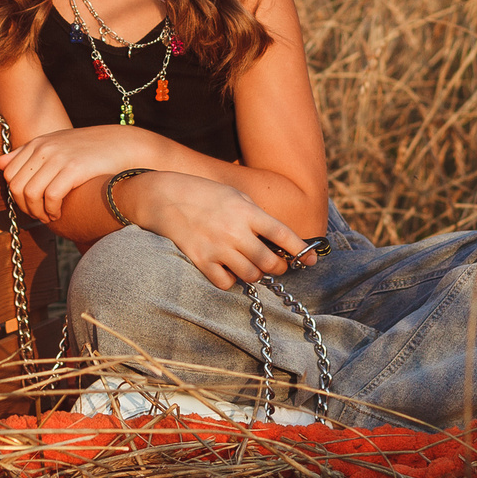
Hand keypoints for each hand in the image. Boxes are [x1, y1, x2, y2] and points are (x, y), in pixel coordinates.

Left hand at [0, 124, 157, 225]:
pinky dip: (51, 211)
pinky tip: (59, 214)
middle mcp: (44, 148)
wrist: (120, 144)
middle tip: (39, 214)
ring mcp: (58, 158)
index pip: (9, 174)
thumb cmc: (88, 149)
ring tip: (49, 216)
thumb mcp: (56, 145)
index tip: (31, 204)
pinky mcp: (74, 169)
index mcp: (37, 143)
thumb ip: (27, 154)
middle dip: (25, 207)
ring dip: (37, 212)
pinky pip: (50, 197)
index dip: (16, 195)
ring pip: (30, 194)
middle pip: (17, 186)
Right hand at [121, 170, 312, 290]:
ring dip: (255, 274)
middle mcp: (235, 231)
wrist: (164, 196)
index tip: (312, 260)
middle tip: (275, 264)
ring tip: (249, 265)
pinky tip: (228, 269)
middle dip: (278, 267)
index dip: (301, 249)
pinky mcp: (201, 261)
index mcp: (247, 211)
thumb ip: (256, 216)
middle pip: (270, 263)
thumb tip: (277, 239)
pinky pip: (226, 283)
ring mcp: (218, 248)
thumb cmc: (204, 194)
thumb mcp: (235, 195)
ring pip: (251, 276)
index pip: (282, 234)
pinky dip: (231, 280)